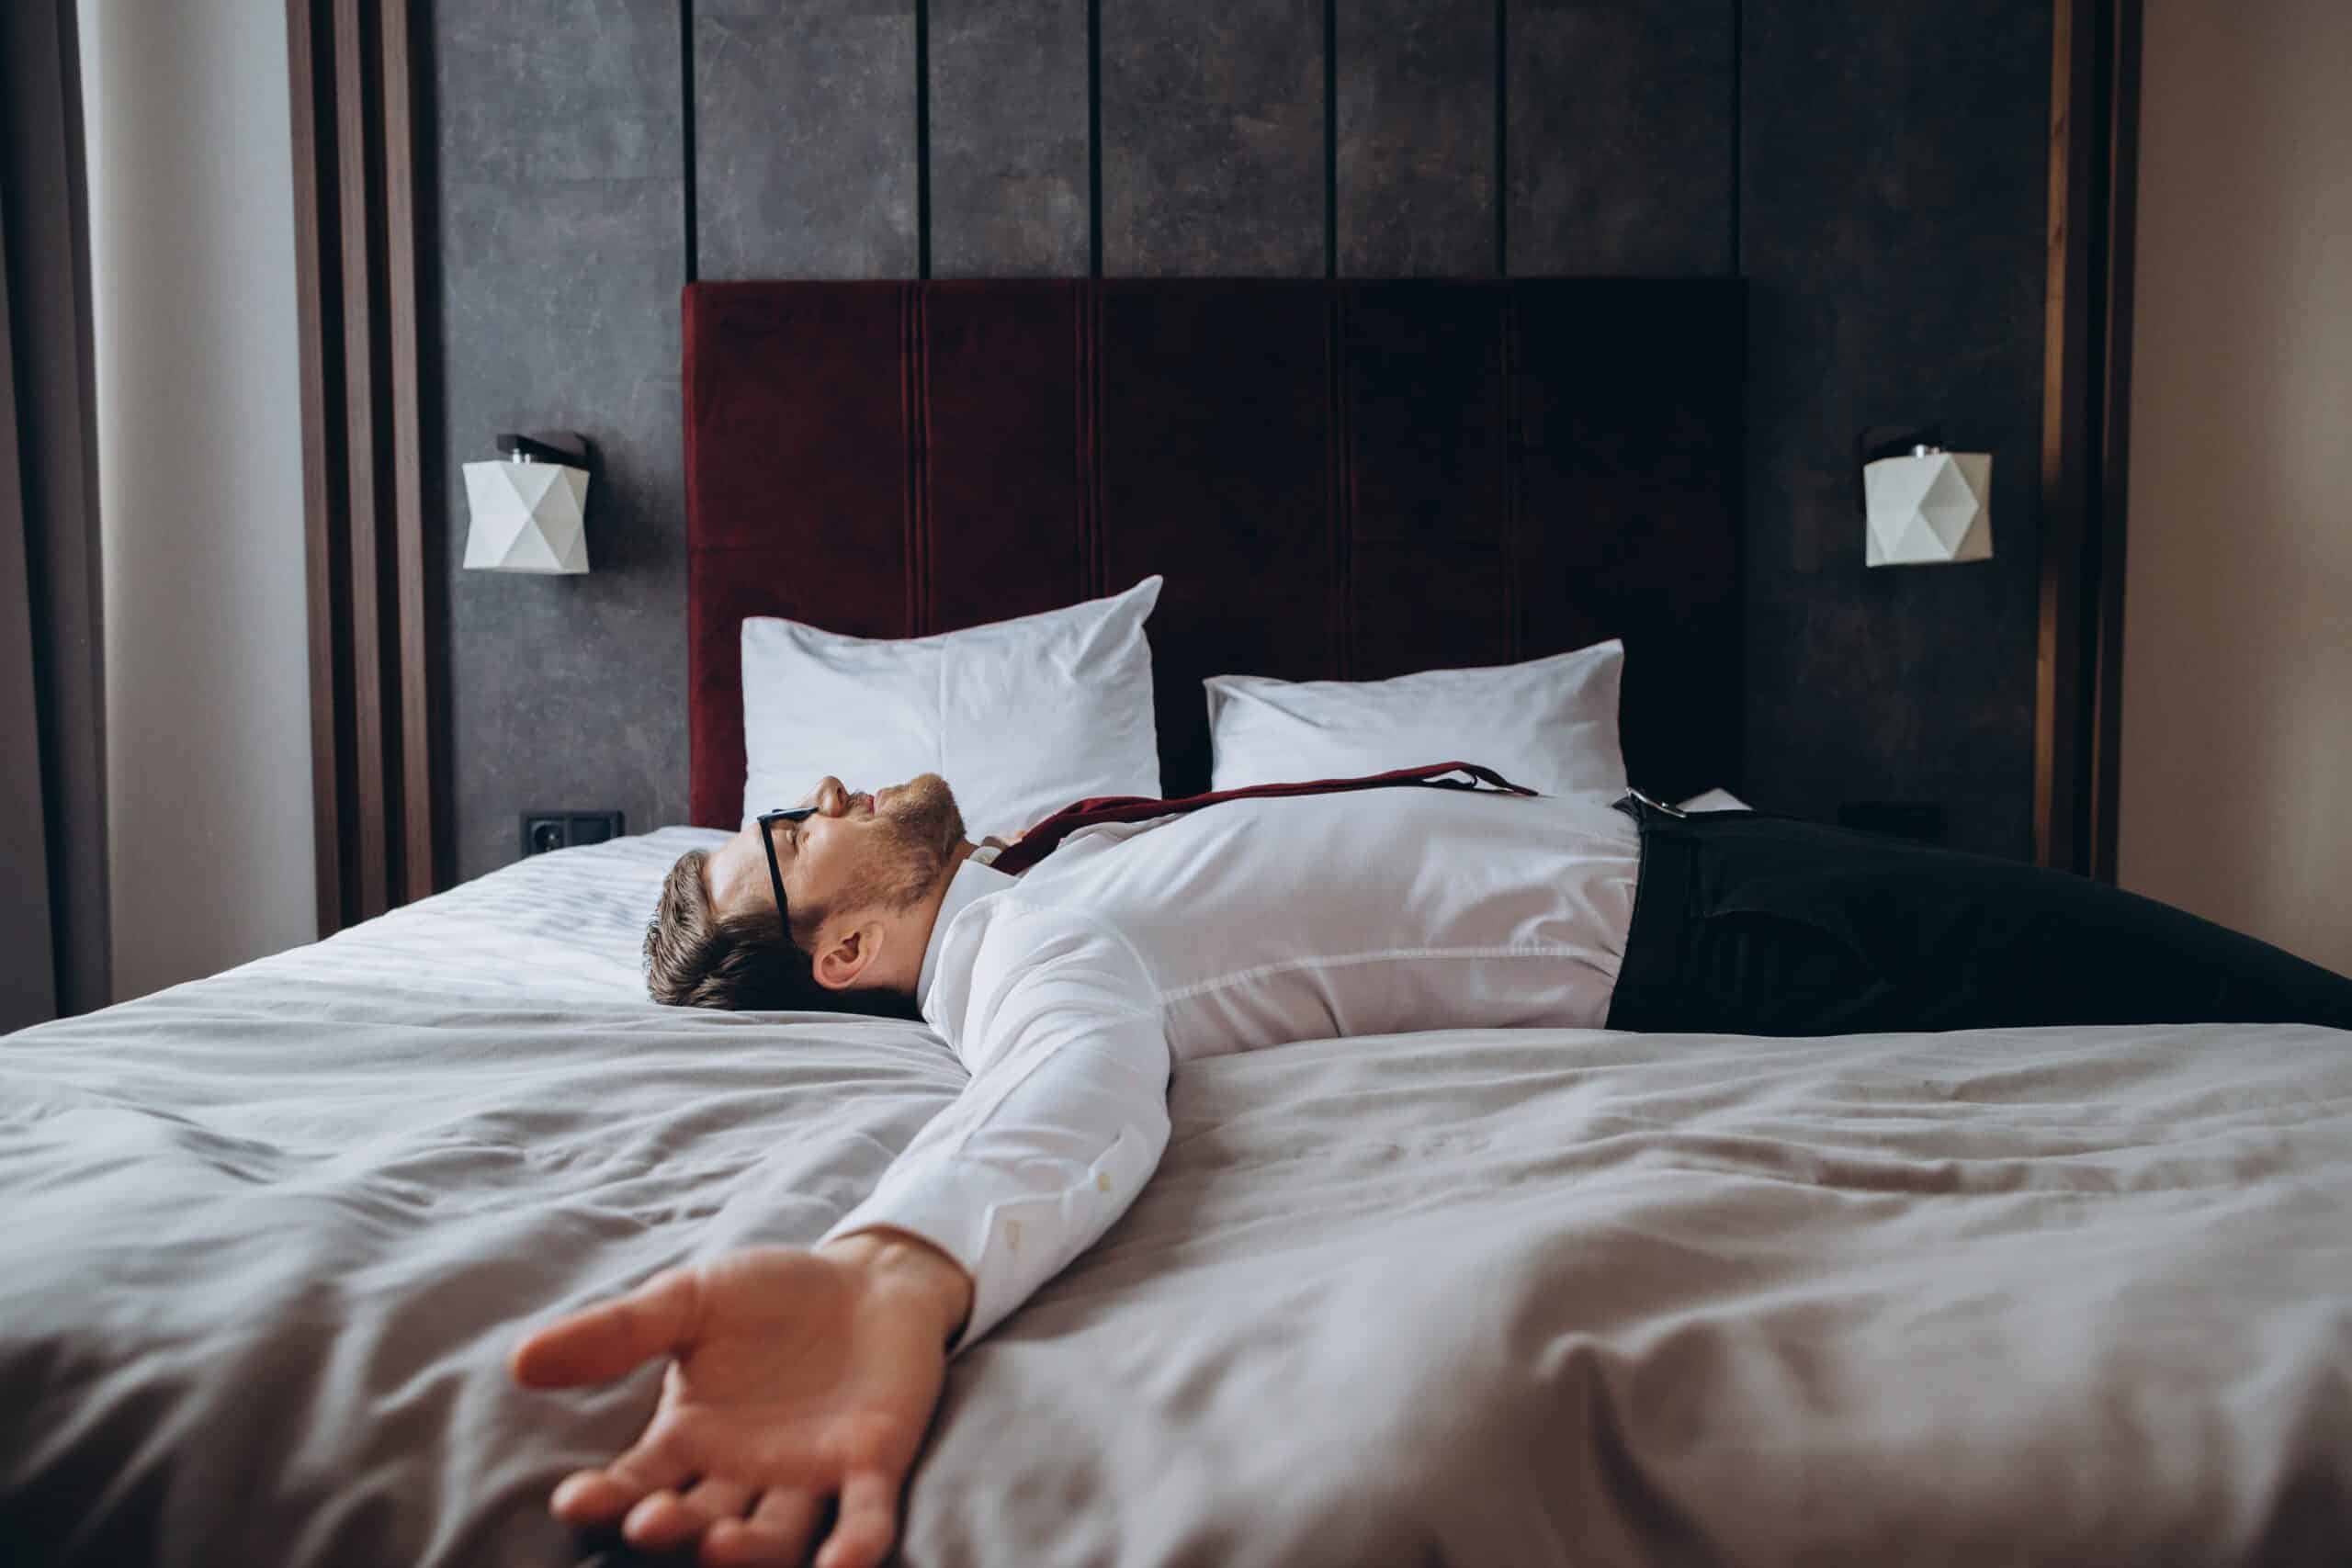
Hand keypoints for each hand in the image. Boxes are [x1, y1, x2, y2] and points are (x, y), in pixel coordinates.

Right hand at [510, 1230, 974, 1567]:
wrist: (871, 1275)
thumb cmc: (772, 1294)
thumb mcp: (689, 1300)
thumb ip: (618, 1332)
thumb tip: (521, 1362)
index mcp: (689, 1439)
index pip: (635, 1485)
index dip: (604, 1500)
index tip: (574, 1501)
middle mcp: (742, 1473)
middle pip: (698, 1521)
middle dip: (672, 1529)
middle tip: (649, 1522)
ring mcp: (809, 1475)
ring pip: (773, 1537)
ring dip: (746, 1552)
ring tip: (717, 1545)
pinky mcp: (873, 1464)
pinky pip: (864, 1519)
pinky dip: (855, 1545)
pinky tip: (843, 1565)